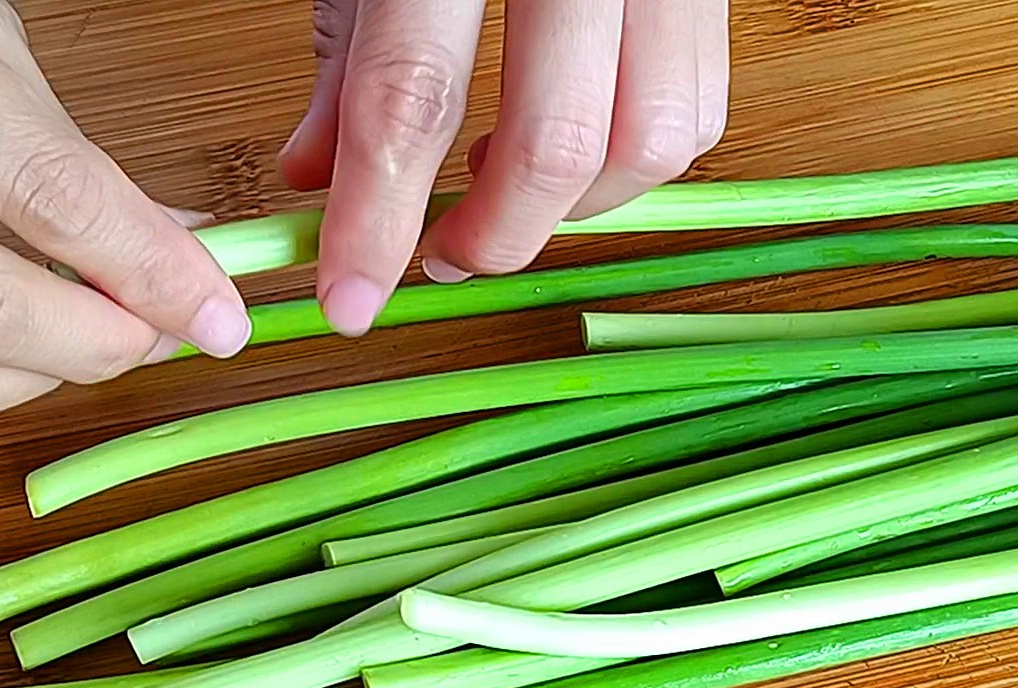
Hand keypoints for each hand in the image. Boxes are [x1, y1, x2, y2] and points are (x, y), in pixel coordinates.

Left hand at [279, 0, 730, 335]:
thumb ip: (347, 56)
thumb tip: (315, 181)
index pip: (412, 96)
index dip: (376, 219)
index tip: (349, 301)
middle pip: (555, 143)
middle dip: (493, 234)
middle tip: (440, 254)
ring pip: (653, 141)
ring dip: (575, 207)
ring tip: (505, 187)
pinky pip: (702, 106)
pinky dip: (636, 160)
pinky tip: (572, 142)